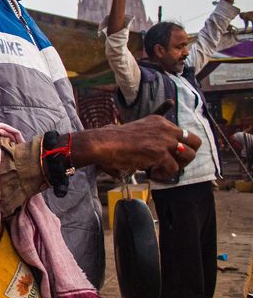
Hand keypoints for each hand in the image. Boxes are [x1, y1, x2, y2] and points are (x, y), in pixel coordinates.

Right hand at [71, 115, 200, 182]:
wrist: (103, 144)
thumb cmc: (115, 140)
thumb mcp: (137, 130)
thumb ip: (151, 134)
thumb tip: (156, 137)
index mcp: (159, 122)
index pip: (183, 132)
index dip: (180, 146)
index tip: (171, 155)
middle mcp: (165, 128)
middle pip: (195, 142)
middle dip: (187, 156)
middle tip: (173, 164)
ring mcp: (164, 140)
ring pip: (188, 155)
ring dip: (176, 166)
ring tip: (159, 169)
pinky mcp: (160, 153)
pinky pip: (173, 169)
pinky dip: (163, 175)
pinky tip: (150, 173)